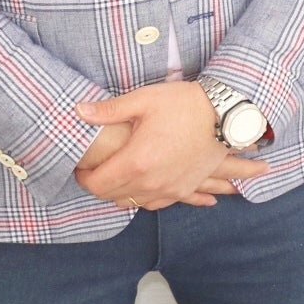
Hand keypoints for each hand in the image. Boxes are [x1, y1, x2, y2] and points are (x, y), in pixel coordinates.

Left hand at [71, 82, 270, 209]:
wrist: (225, 113)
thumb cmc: (184, 104)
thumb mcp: (144, 100)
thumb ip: (109, 110)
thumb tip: (78, 112)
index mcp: (136, 162)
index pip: (96, 184)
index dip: (83, 177)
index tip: (82, 167)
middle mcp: (150, 183)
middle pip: (112, 196)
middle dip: (100, 184)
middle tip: (97, 168)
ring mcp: (169, 189)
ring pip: (133, 203)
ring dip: (121, 192)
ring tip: (119, 174)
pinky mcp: (184, 189)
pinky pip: (156, 204)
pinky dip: (145, 197)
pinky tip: (144, 186)